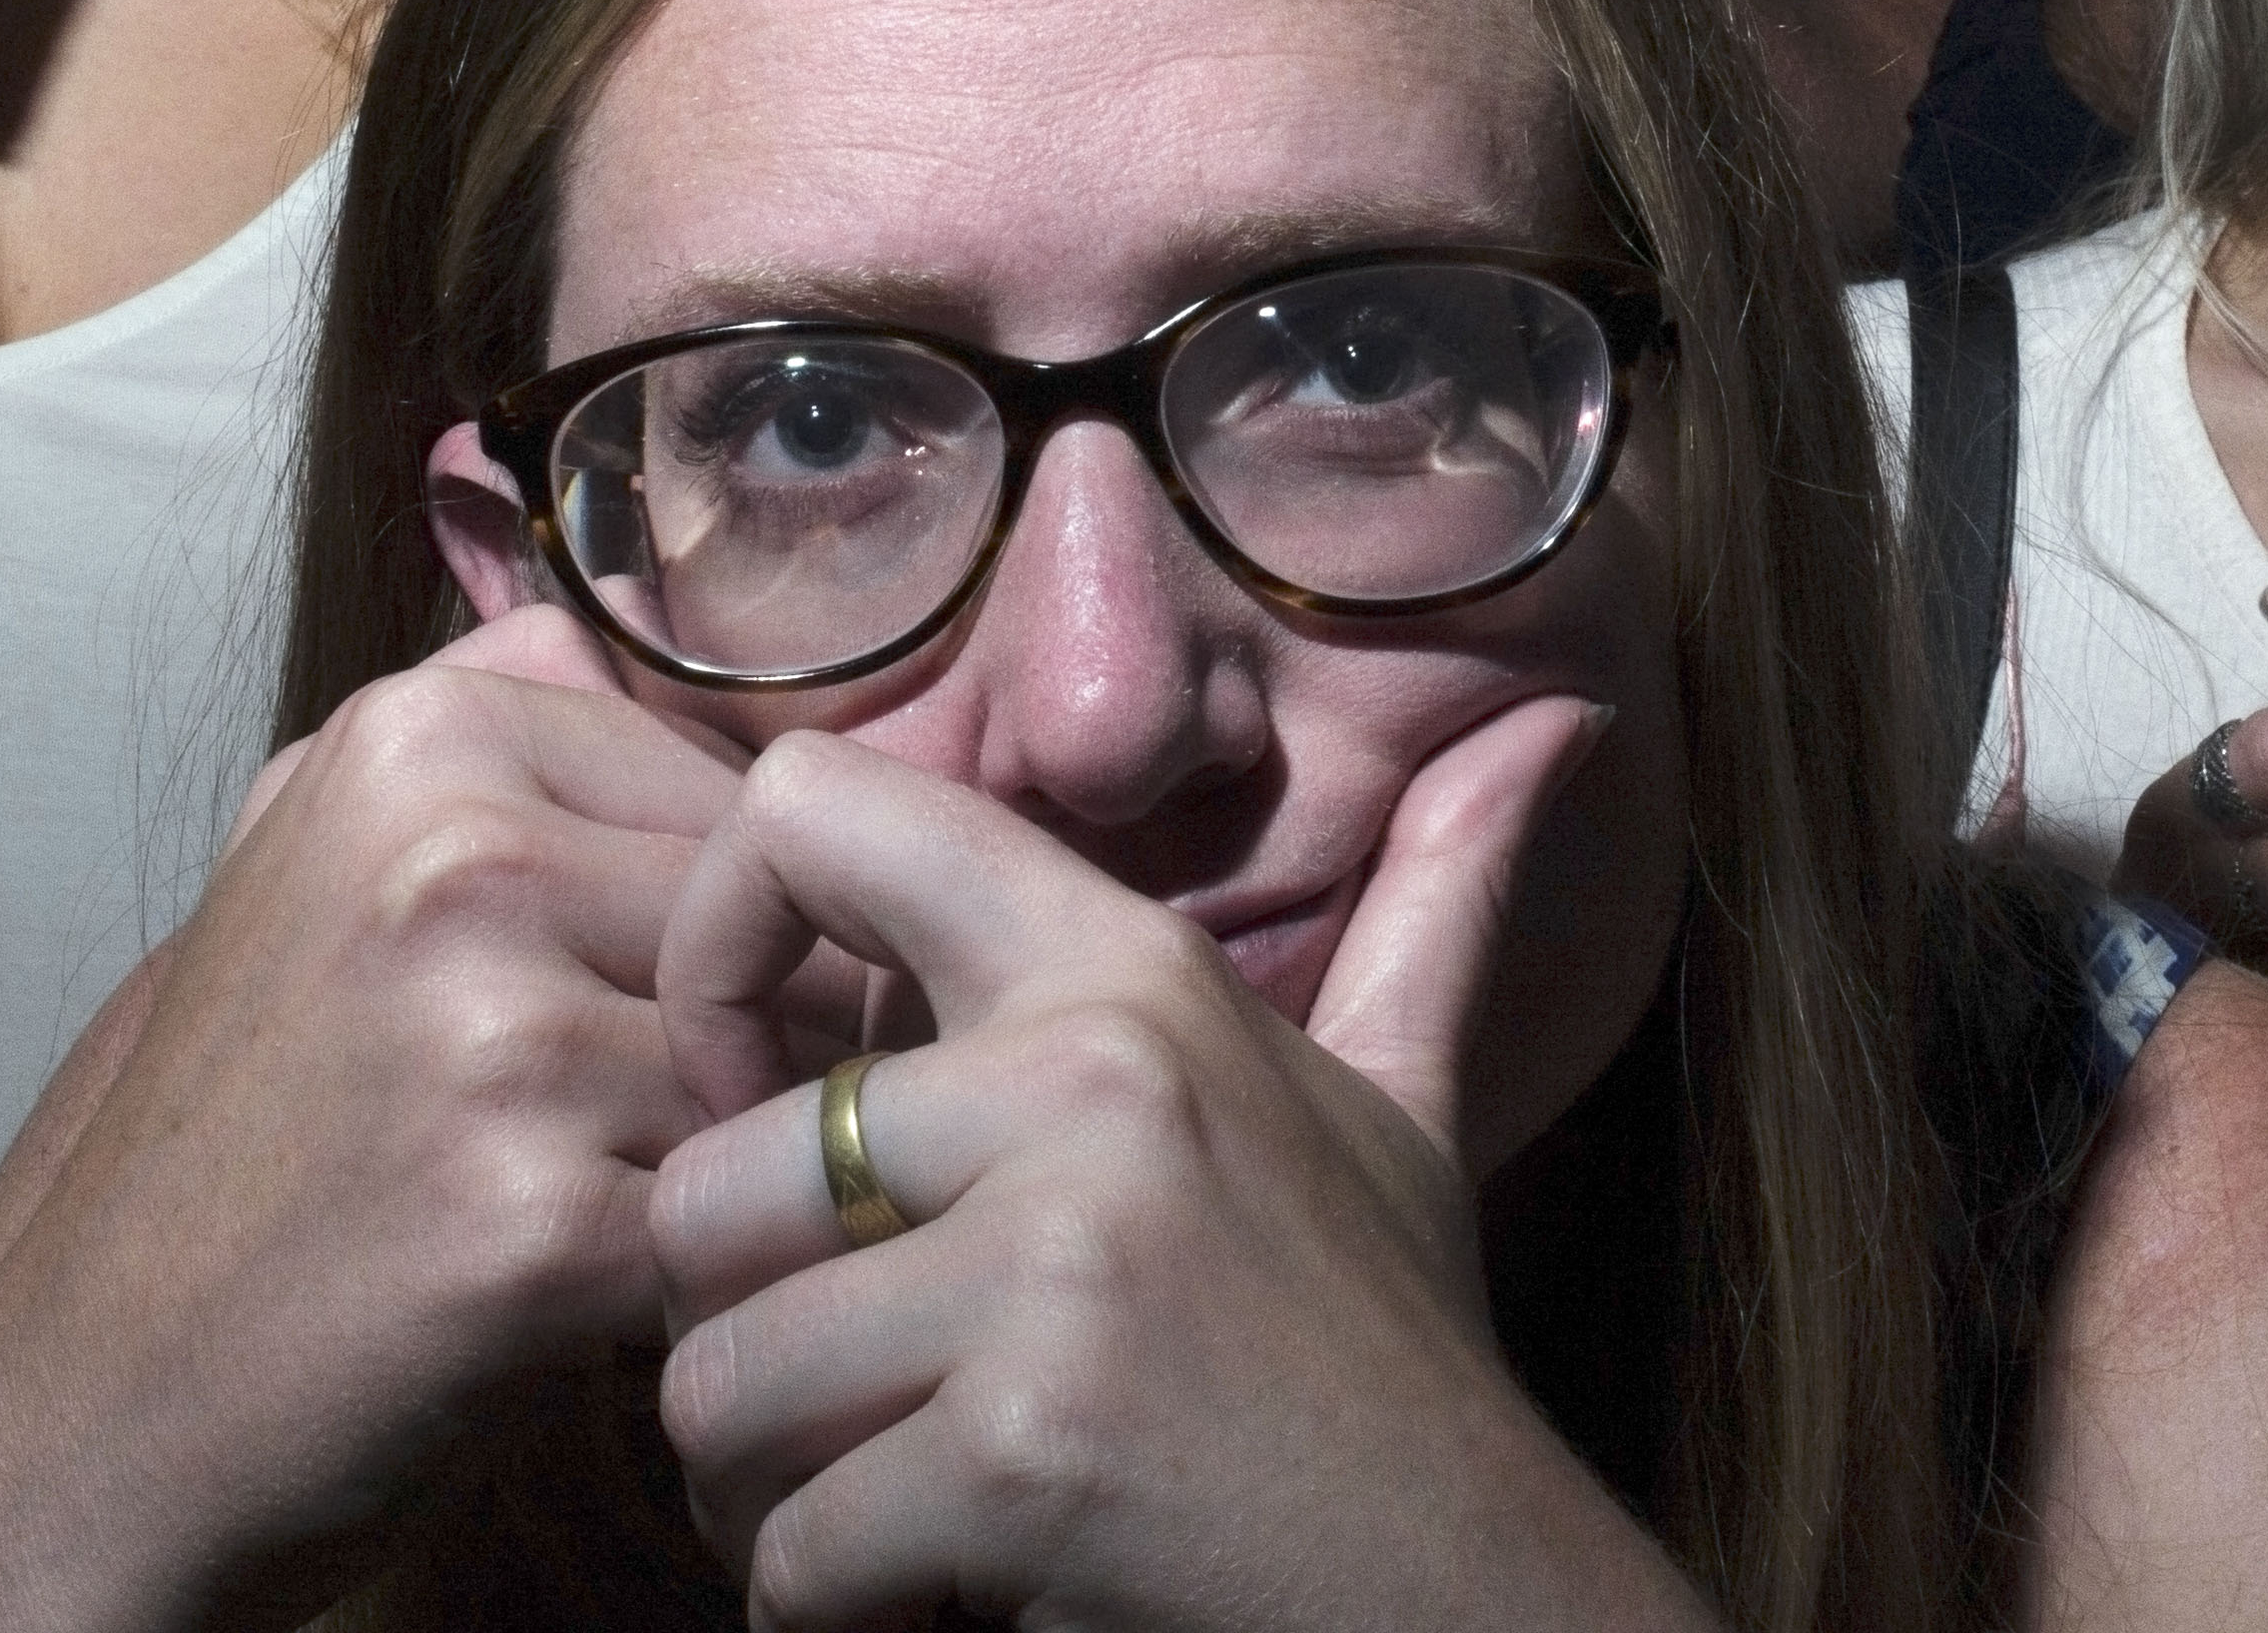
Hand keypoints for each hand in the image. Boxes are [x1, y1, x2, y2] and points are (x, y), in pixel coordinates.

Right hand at [0, 610, 790, 1632]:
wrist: (93, 1389)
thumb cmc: (241, 1127)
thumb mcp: (308, 848)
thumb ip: (478, 714)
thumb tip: (642, 612)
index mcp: (419, 743)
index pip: (737, 796)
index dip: (739, 929)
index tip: (654, 1013)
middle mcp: (455, 861)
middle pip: (773, 932)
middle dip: (761, 1043)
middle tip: (654, 1136)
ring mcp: (490, 1040)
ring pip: (771, 1076)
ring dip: (730, 1167)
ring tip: (611, 1215)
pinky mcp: (528, 1223)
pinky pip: (731, 1223)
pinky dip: (694, 1278)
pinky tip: (595, 1306)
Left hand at [642, 702, 1700, 1632]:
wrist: (1467, 1597)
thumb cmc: (1393, 1353)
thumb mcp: (1404, 1103)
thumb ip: (1430, 904)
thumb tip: (1563, 724)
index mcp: (1127, 975)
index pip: (809, 812)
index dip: (715, 949)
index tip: (756, 1102)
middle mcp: (1082, 1084)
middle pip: (704, 1189)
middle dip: (734, 1339)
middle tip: (839, 1414)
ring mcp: (1052, 1269)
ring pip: (713, 1382)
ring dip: (760, 1493)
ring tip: (873, 1511)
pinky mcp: (1019, 1451)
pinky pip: (784, 1546)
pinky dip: (824, 1612)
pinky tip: (934, 1600)